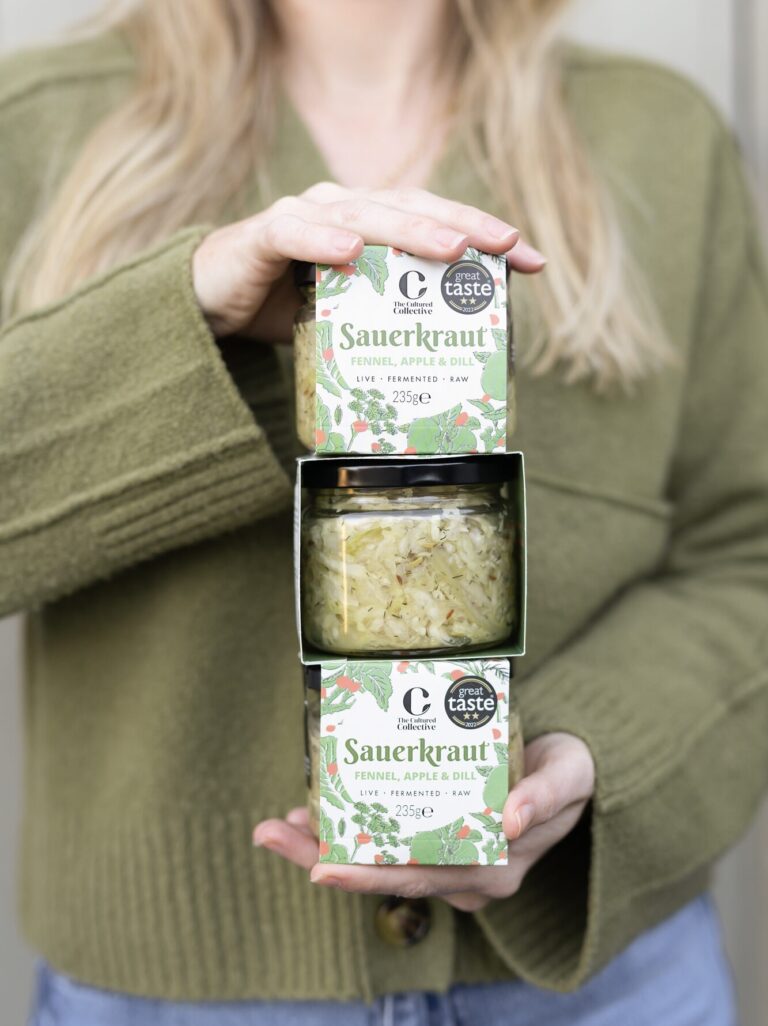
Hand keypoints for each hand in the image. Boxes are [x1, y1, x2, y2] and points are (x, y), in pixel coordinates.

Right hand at [193, 182, 546, 340]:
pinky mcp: (262, 236)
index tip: (533, 260)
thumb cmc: (287, 310)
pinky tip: (350, 251)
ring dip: (409, 229)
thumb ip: (394, 322)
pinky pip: (294, 232)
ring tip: (450, 247)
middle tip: (504, 245)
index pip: (437, 222)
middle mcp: (344, 211)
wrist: (210, 307)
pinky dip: (322, 239)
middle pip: (411, 208)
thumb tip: (455, 360)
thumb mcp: (354, 318)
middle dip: (462, 225)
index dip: (485, 235)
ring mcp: (303, 218)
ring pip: (363, 214)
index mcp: (373, 227)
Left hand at [253, 732, 593, 911]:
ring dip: (327, 844)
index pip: (420, 877)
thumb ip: (544, 795)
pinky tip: (315, 811)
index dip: (368, 874)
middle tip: (271, 833)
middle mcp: (465, 875)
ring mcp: (450, 861)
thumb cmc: (569, 770)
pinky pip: (388, 844)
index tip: (321, 866)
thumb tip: (512, 819)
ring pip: (379, 862)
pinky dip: (351, 830)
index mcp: (494, 867)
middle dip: (324, 858)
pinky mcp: (440, 842)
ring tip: (279, 824)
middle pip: (385, 874)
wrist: (572, 772)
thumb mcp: (568, 775)